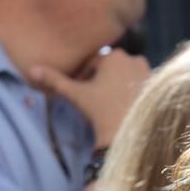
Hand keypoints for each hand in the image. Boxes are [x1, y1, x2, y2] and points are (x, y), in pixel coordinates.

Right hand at [28, 47, 150, 149]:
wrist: (131, 135)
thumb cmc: (102, 112)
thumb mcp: (77, 95)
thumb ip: (55, 81)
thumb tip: (31, 70)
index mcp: (114, 56)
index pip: (93, 62)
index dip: (84, 77)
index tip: (82, 92)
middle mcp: (134, 58)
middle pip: (110, 68)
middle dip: (100, 80)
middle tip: (95, 100)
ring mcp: (149, 72)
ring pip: (124, 76)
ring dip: (115, 85)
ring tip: (109, 104)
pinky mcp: (158, 87)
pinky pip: (138, 84)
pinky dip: (130, 91)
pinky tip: (125, 106)